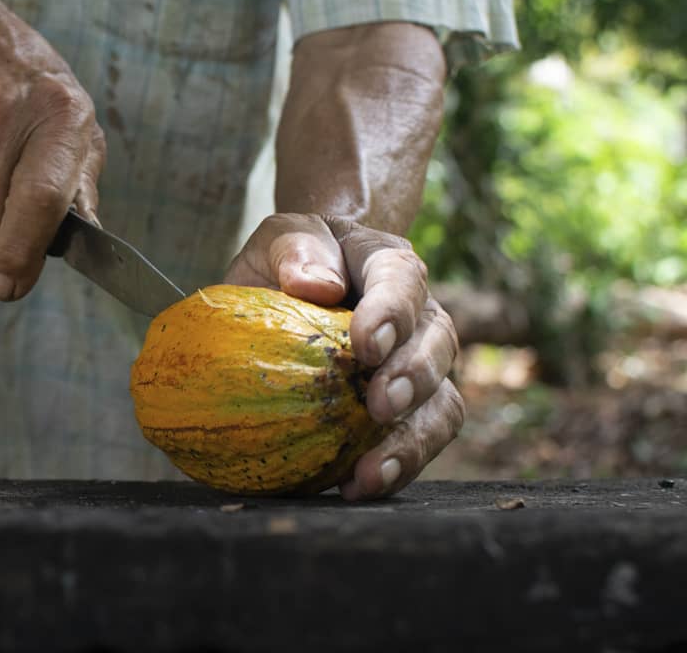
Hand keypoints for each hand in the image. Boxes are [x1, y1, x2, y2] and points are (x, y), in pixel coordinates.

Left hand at [225, 213, 462, 499]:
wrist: (302, 283)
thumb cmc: (291, 259)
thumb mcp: (280, 236)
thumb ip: (292, 248)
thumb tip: (314, 285)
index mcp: (387, 263)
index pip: (402, 280)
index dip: (392, 313)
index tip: (365, 346)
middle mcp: (420, 315)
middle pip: (439, 344)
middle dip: (414, 379)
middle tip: (380, 407)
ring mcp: (421, 364)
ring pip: (443, 404)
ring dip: (413, 441)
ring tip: (370, 474)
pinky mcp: (409, 409)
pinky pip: (419, 441)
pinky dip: (396, 469)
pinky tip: (354, 488)